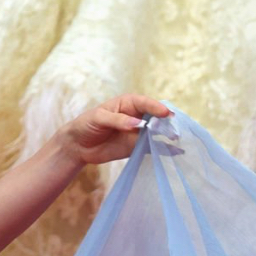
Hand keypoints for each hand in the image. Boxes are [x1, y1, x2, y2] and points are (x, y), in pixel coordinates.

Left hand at [58, 93, 172, 167]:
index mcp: (129, 103)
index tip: (165, 114)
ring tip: (178, 139)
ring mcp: (138, 132)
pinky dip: (162, 150)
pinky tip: (176, 152)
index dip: (156, 108)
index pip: (146, 103)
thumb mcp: (99, 118)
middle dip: (166, 121)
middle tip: (175, 128)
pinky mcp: (136, 147)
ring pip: (156, 132)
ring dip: (167, 135)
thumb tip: (137, 124)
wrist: (78, 145)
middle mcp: (137, 116)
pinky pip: (151, 147)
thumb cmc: (87, 124)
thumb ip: (118, 120)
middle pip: (156, 117)